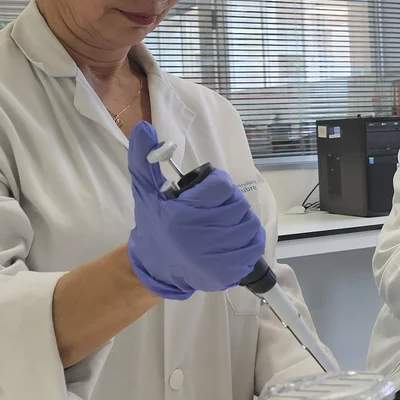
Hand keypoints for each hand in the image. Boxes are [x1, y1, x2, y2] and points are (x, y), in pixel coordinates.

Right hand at [127, 121, 265, 299]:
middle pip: (237, 203)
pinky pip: (254, 245)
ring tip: (222, 222)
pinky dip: (248, 239)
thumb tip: (144, 128)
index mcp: (184, 214)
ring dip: (240, 219)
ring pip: (249, 222)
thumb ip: (144, 159)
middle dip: (228, 202)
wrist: (157, 267)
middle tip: (214, 208)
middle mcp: (203, 235)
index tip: (206, 192)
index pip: (221, 185)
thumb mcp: (145, 192)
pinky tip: (233, 238)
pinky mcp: (231, 271)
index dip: (216, 185)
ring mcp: (219, 256)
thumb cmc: (154, 226)